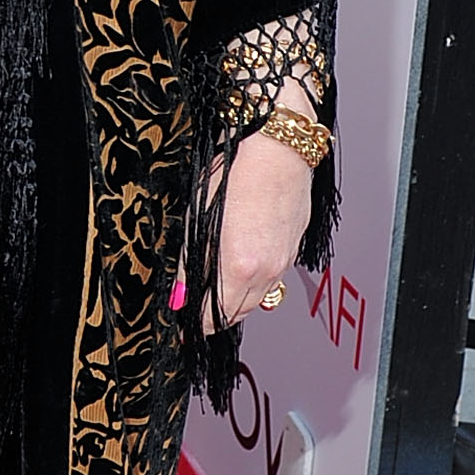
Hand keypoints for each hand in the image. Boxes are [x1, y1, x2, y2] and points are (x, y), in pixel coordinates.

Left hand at [197, 127, 315, 327]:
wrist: (278, 152)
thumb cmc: (237, 176)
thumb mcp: (198, 221)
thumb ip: (189, 266)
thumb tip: (179, 297)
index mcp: (239, 268)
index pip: (214, 316)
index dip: (196, 322)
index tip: (184, 321)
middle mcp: (265, 272)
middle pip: (237, 312)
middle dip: (215, 312)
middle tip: (196, 301)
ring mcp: (283, 263)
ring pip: (258, 298)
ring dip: (236, 297)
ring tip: (217, 280)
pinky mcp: (294, 250)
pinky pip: (273, 278)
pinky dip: (255, 280)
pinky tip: (243, 259)